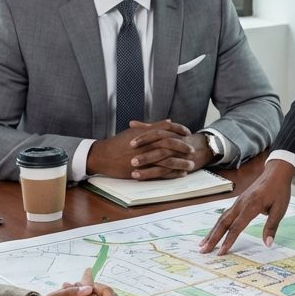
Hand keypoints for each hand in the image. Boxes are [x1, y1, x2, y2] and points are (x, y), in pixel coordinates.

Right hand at [86, 120, 210, 178]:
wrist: (103, 155)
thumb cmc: (118, 143)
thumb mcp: (135, 131)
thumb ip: (152, 126)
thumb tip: (168, 121)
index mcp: (146, 133)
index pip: (167, 128)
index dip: (179, 129)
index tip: (187, 132)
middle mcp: (147, 144)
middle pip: (171, 143)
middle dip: (183, 146)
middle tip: (192, 149)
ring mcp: (145, 157)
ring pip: (168, 159)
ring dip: (181, 162)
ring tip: (191, 164)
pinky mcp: (142, 169)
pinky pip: (161, 172)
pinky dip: (172, 173)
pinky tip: (181, 174)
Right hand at [199, 159, 293, 254]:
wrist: (276, 173)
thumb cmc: (279, 191)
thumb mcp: (280, 209)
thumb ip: (272, 227)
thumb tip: (268, 243)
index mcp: (251, 206)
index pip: (237, 226)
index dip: (228, 240)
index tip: (221, 252)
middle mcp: (241, 204)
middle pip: (223, 223)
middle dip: (213, 238)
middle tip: (203, 251)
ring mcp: (237, 202)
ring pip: (221, 219)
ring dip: (212, 232)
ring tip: (202, 244)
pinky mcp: (238, 202)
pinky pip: (225, 215)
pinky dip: (217, 225)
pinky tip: (213, 232)